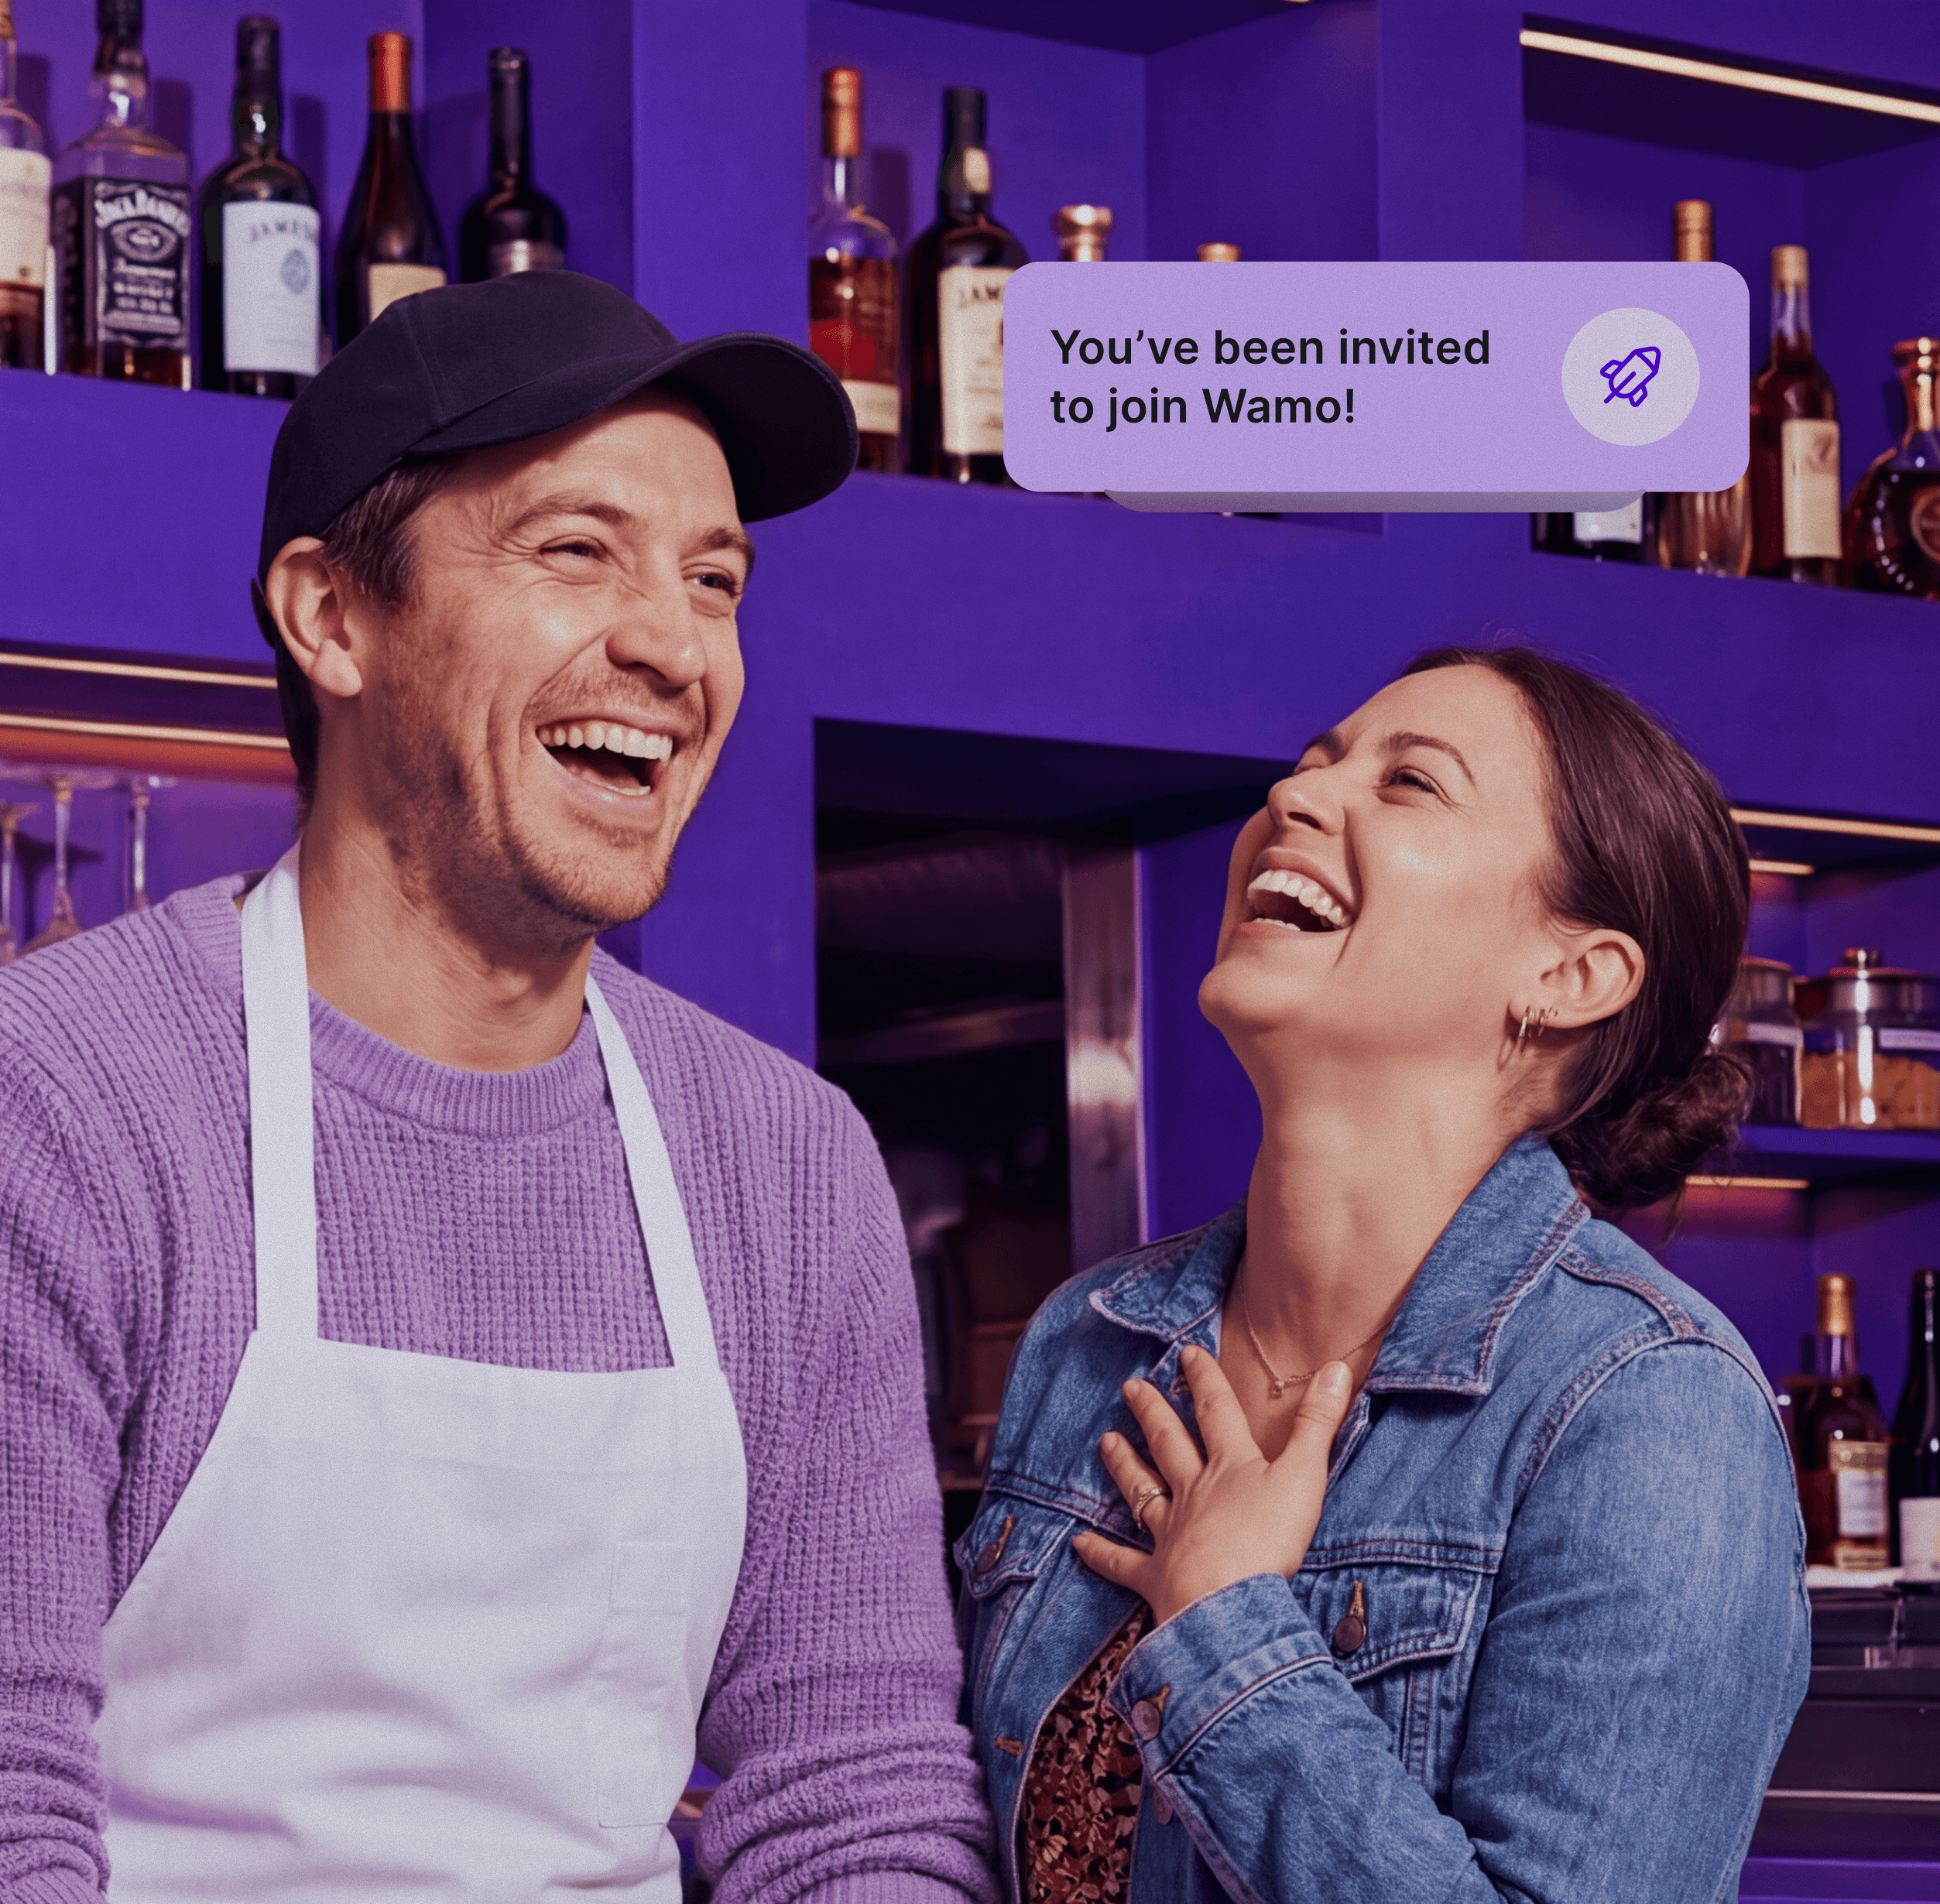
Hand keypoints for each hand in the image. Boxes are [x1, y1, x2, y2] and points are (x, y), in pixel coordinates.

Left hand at [1072, 1345, 1353, 1627]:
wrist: (1230, 1603)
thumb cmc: (1270, 1539)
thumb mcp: (1304, 1475)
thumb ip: (1318, 1424)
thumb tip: (1338, 1367)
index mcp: (1231, 1467)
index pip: (1217, 1413)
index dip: (1205, 1381)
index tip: (1187, 1354)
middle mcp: (1195, 1492)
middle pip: (1170, 1444)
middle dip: (1152, 1413)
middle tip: (1130, 1386)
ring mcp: (1170, 1533)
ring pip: (1142, 1491)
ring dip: (1124, 1466)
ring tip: (1105, 1441)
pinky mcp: (1156, 1576)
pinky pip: (1123, 1563)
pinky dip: (1100, 1553)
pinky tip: (1078, 1543)